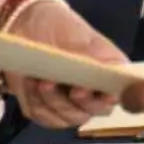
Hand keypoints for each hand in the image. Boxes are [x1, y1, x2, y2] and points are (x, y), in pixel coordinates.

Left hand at [4, 0, 123, 128]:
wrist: (27, 25)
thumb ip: (95, 57)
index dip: (102, 100)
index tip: (81, 90)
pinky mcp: (47, 110)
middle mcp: (94, 94)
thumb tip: (110, 72)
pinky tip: (29, 82)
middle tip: (51, 82)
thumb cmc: (60, 26)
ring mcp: (71, 105)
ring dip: (48, 100)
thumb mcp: (79, 36)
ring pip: (65, 118)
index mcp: (109, 73)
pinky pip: (43, 117)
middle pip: (88, 113)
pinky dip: (34, 101)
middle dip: (68, 102)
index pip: (115, 96)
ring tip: (37, 78)